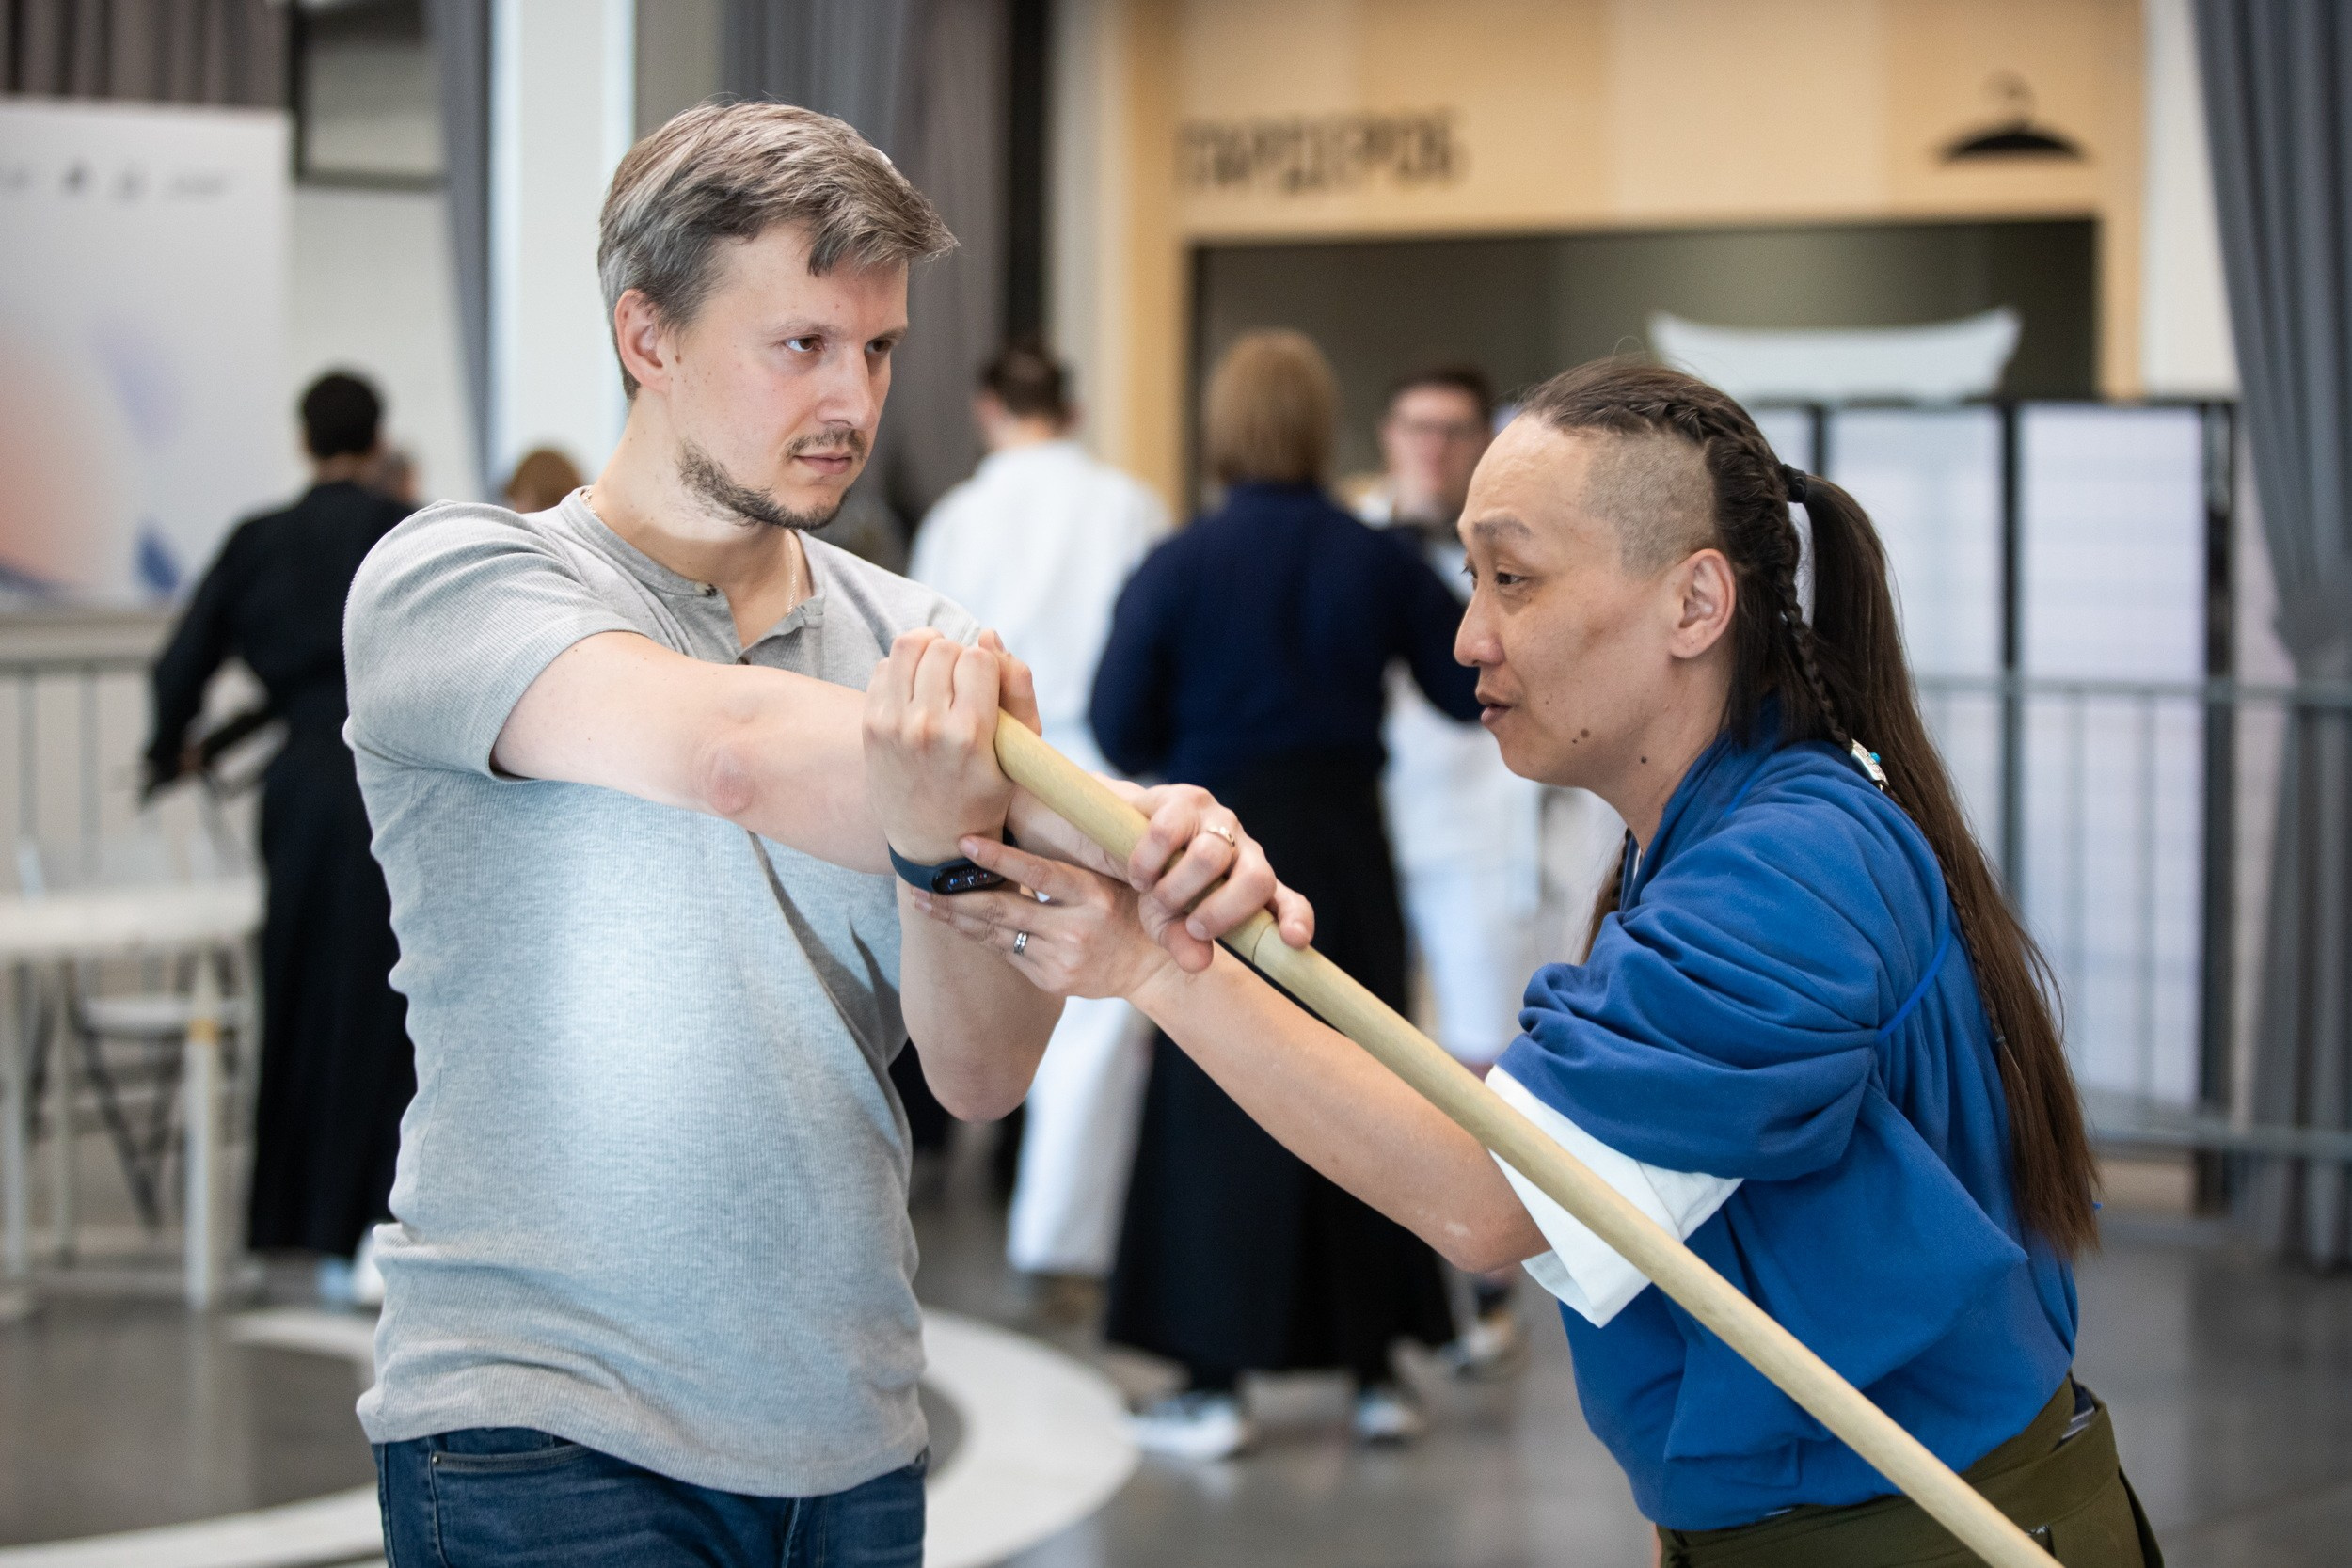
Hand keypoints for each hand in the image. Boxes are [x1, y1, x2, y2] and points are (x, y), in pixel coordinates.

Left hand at [862, 628, 1018, 860]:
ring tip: (939, 673)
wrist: (931, 839)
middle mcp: (927, 726)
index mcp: (970, 734)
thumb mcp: (1020, 751)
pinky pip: (884, 666)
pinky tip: (916, 690)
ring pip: (909, 646)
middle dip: (959, 657)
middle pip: (944, 647)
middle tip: (963, 684)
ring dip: (928, 650)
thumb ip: (1018, 688)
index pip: (979, 658)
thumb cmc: (985, 793)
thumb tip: (988, 635)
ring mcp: (892, 724)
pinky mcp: (870, 724)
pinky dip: (902, 668)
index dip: (987, 666)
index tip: (987, 687)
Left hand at [912, 836, 1175, 1000]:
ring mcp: (1062, 959)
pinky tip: (955, 921)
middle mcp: (1076, 929)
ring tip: (922, 900)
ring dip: (955, 918)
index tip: (963, 842)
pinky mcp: (1051, 981)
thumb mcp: (1105, 879)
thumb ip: (1066, 865)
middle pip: (1003, 911)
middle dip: (955, 897)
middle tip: (918, 881)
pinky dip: (979, 936)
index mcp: (1092, 895)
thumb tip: (1012, 829)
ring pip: (996, 936)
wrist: (1148, 965)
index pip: (1039, 873)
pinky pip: (1007, 954)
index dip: (999, 859)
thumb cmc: (1122, 907)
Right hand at [1123, 785, 1313, 971]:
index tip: (1294, 940)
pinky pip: (1167, 834)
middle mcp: (1243, 848)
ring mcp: (1216, 819)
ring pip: (1209, 857)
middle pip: (1256, 879)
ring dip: (1175, 888)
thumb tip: (1198, 962)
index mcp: (1250, 882)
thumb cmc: (1157, 885)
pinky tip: (1138, 875)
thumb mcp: (1167, 924)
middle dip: (1222, 912)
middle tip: (1191, 926)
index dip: (1297, 919)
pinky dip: (1147, 864)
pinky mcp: (1182, 800)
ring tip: (1154, 893)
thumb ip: (1185, 945)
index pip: (1289, 902)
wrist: (1120, 838)